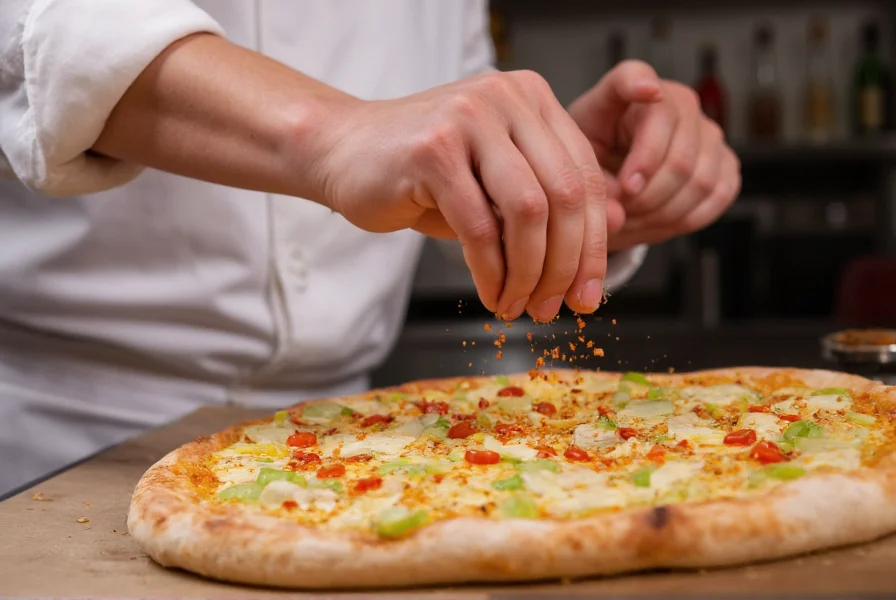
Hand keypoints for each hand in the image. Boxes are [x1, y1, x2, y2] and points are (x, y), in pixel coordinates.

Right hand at [319, 71, 608, 321]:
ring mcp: (468, 119)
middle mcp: (505, 99)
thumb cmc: (421, 174)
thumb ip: (542, 204)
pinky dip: (492, 273)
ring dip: (529, 274)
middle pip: (564, 195)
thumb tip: (597, 254)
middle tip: (553, 309)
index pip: (584, 178)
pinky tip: (491, 295)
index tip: (587, 294)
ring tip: (518, 306)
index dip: (594, 245)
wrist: (341, 150)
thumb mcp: (493, 182)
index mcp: (531, 99)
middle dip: (566, 266)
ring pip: (529, 213)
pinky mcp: (432, 151)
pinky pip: (480, 228)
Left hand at [568, 60, 740, 250]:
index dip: (641, 84)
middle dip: (645, 196)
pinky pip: (719, 194)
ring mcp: (707, 129)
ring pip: (700, 180)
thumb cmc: (594, 157)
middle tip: (620, 211)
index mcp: (629, 90)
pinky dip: (688, 217)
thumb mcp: (578, 165)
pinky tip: (661, 217)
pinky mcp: (725, 158)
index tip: (647, 91)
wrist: (616, 173)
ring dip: (664, 211)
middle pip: (677, 155)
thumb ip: (592, 186)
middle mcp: (677, 101)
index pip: (634, 77)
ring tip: (634, 217)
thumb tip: (617, 215)